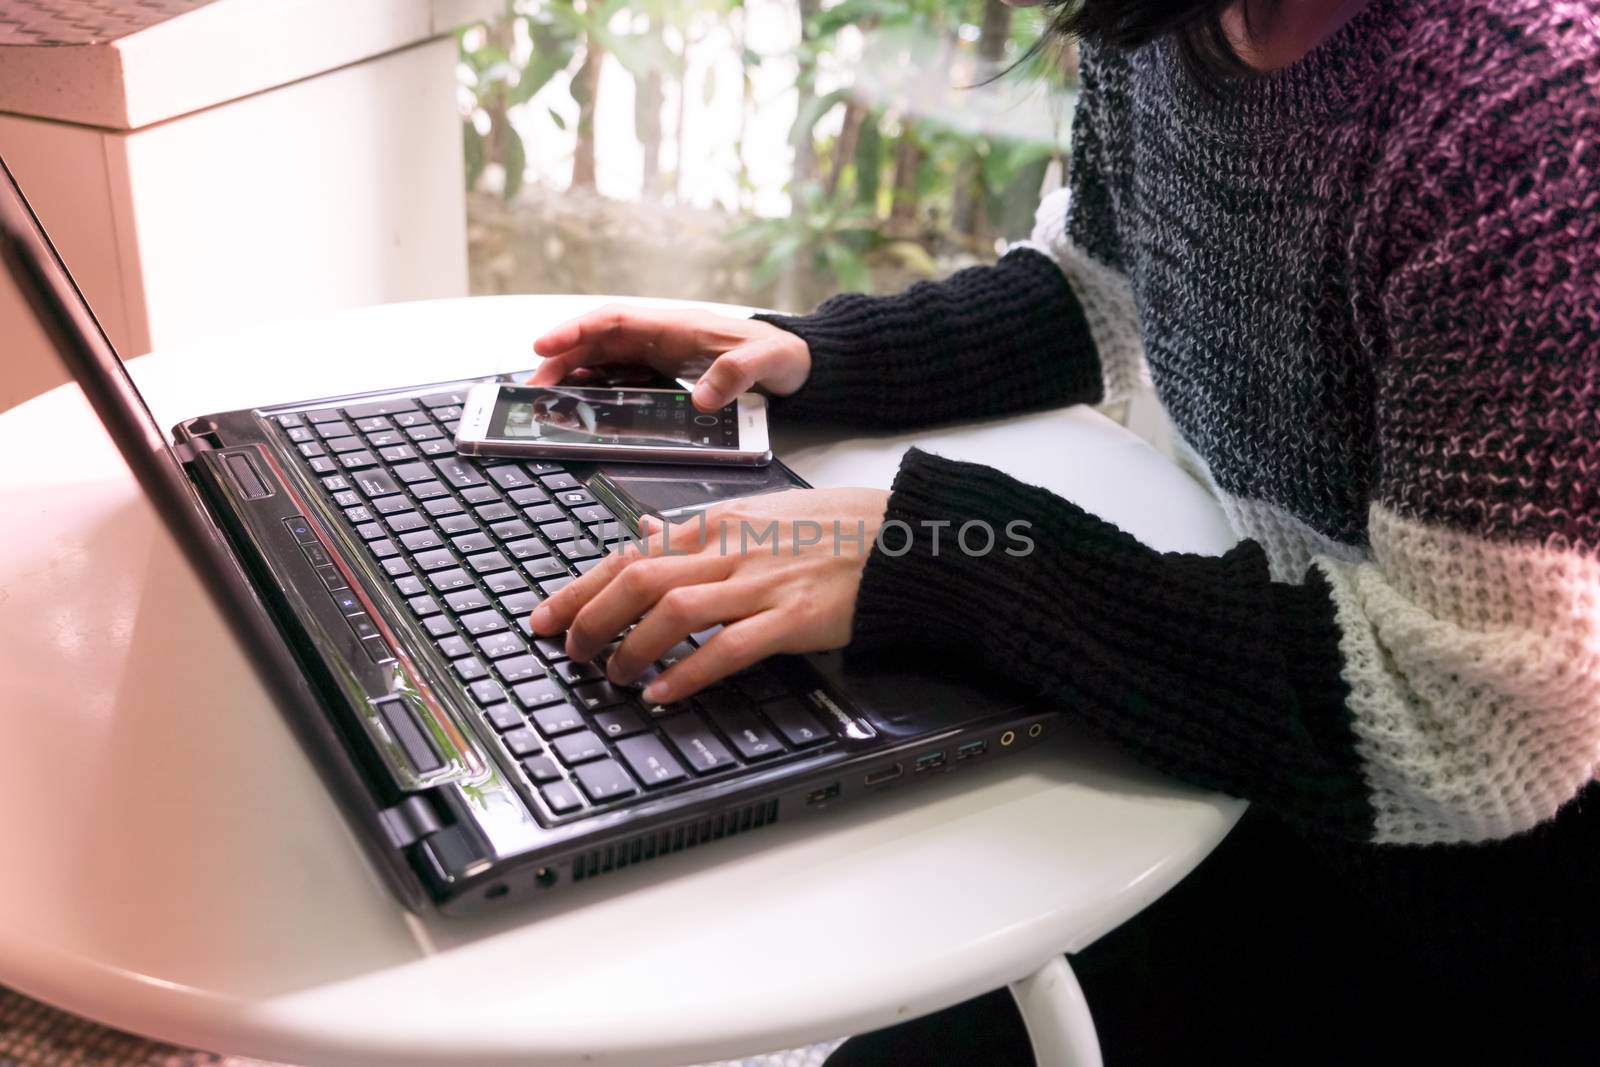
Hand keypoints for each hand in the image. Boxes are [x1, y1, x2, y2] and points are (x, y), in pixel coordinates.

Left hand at [529, 488, 889, 702]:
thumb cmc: (837, 526)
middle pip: (639, 578)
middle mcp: (732, 549)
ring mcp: (761, 583)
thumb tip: (647, 534)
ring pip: (673, 609)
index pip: (631, 552)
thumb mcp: (761, 513)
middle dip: (592, 617)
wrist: (904, 535)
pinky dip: (689, 671)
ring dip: (632, 645)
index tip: (547, 615)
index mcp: (720, 522)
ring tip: (612, 674)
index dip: (581, 586)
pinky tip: (664, 692)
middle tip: (569, 650)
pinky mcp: (793, 617)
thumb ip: (702, 530)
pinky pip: (728, 646)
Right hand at [531, 304, 811, 412]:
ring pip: (604, 359)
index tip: (544, 345)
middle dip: (561, 358)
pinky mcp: (666, 372)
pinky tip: (583, 404)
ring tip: (548, 397)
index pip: (614, 321)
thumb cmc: (781, 354)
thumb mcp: (766, 363)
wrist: (797, 360)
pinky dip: (598, 388)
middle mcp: (661, 336)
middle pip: (598, 341)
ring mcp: (661, 354)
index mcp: (676, 326)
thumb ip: (735, 376)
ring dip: (574, 374)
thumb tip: (702, 401)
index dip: (576, 331)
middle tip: (534, 386)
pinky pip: (622, 377)